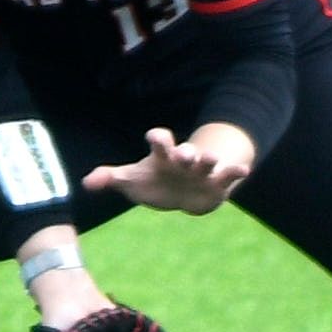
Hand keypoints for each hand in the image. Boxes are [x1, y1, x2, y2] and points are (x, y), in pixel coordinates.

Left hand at [82, 124, 254, 215]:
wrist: (183, 193)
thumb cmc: (155, 182)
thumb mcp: (132, 180)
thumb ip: (111, 178)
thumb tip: (87, 183)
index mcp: (162, 155)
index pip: (160, 141)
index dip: (158, 138)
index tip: (155, 137)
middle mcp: (183, 159)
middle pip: (184, 151)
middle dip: (185, 152)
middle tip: (186, 154)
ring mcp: (201, 170)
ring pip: (207, 161)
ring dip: (209, 159)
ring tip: (213, 158)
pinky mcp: (217, 183)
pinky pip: (228, 175)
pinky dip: (235, 171)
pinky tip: (244, 169)